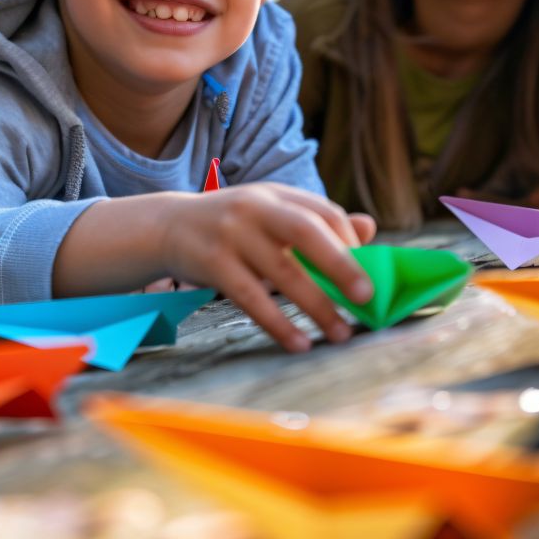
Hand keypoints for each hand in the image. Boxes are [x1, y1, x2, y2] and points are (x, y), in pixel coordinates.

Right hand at [160, 184, 376, 352]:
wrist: (168, 227)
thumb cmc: (231, 225)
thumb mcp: (271, 212)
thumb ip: (316, 221)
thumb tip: (370, 229)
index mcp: (276, 195)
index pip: (324, 213)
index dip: (350, 244)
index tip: (364, 275)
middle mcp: (256, 208)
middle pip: (307, 231)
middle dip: (341, 265)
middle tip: (366, 297)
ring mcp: (232, 234)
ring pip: (283, 272)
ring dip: (317, 306)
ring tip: (340, 332)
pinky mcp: (213, 263)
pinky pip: (252, 299)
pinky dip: (279, 324)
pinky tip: (299, 343)